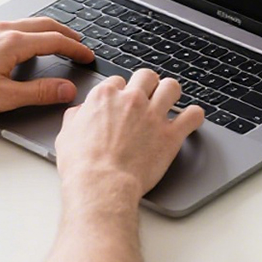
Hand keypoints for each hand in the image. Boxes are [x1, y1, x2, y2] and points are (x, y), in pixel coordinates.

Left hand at [0, 17, 95, 115]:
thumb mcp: (4, 97)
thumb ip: (39, 92)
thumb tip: (65, 89)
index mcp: (13, 43)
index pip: (55, 41)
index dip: (75, 49)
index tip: (87, 56)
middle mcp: (3, 30)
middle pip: (44, 25)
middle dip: (66, 34)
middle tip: (80, 44)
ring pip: (28, 23)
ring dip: (48, 30)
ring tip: (58, 41)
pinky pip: (13, 26)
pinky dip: (30, 31)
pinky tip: (26, 43)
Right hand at [53, 69, 205, 202]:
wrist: (101, 185)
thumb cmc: (82, 166)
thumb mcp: (66, 135)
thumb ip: (76, 117)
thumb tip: (80, 112)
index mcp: (105, 97)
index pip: (118, 80)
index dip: (121, 90)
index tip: (123, 99)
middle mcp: (131, 100)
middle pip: (147, 76)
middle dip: (148, 84)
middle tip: (148, 95)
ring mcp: (153, 115)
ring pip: (172, 87)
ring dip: (172, 92)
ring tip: (171, 101)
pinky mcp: (170, 135)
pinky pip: (193, 115)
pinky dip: (194, 116)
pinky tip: (191, 119)